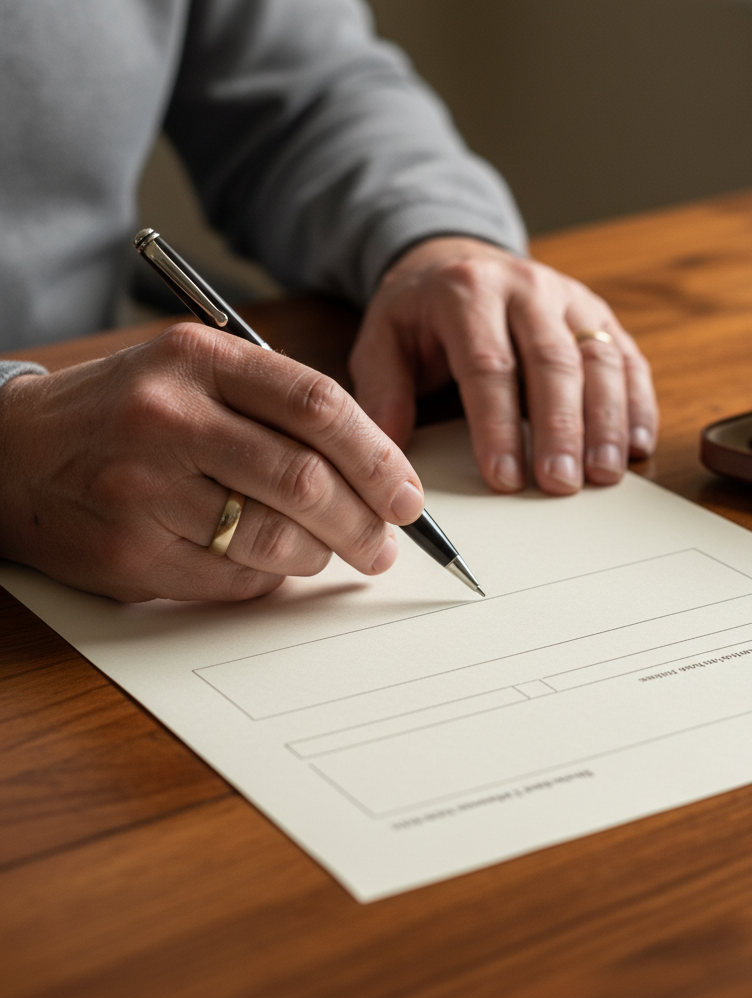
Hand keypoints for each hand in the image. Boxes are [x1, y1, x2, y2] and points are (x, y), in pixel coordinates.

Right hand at [0, 324, 425, 601]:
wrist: (11, 454)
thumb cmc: (124, 414)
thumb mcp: (193, 374)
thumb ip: (277, 406)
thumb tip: (374, 472)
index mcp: (198, 359)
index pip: (319, 405)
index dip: (379, 457)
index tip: (407, 494)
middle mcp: (169, 417)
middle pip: (306, 479)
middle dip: (364, 521)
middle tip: (383, 543)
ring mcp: (145, 489)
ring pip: (276, 538)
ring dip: (320, 555)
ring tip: (327, 552)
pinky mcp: (131, 553)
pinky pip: (235, 580)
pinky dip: (269, 579)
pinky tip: (267, 565)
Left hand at [349, 237, 657, 494]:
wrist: (459, 260)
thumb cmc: (421, 313)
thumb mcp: (383, 338)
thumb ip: (383, 391)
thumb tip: (390, 453)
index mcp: (468, 293)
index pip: (488, 364)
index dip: (498, 426)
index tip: (505, 479)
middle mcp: (527, 288)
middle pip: (553, 363)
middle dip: (561, 429)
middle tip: (562, 484)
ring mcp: (571, 299)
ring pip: (600, 360)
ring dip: (607, 422)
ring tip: (603, 476)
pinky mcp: (600, 316)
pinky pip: (629, 360)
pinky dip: (637, 405)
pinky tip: (635, 447)